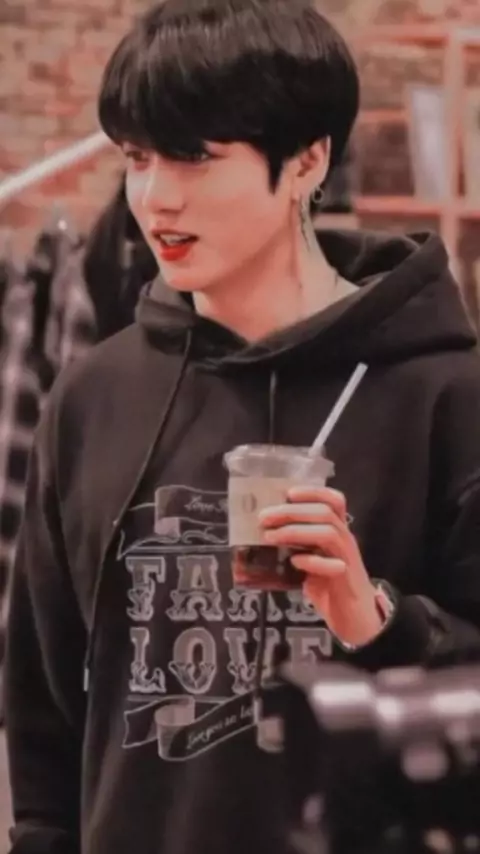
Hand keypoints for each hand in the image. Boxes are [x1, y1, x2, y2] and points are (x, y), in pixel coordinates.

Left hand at [259, 486, 382, 646]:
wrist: (358, 619)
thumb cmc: (332, 588)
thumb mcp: (312, 562)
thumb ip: (297, 548)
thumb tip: (265, 537)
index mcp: (338, 532)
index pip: (334, 501)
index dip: (313, 492)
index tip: (288, 493)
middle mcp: (345, 540)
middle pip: (325, 513)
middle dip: (291, 512)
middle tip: (264, 517)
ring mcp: (347, 559)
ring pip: (328, 532)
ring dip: (296, 531)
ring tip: (271, 537)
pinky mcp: (345, 580)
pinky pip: (332, 565)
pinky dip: (311, 561)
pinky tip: (294, 562)